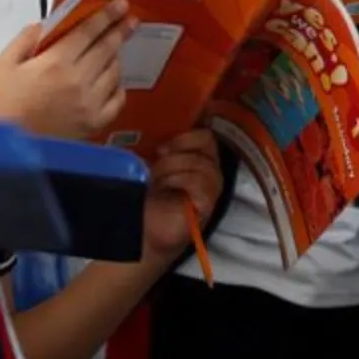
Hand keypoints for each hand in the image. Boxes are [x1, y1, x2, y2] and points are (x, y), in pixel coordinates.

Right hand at [0, 5, 131, 140]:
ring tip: (114, 51)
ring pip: (114, 71)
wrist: (11, 146)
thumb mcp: (5, 64)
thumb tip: (47, 24)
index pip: (87, 32)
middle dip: (120, 31)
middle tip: (130, 19)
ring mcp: (91, 102)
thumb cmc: (6, 102)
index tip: (121, 4)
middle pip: (106, 49)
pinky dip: (118, 87)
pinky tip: (112, 81)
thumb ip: (25, 40)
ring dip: (116, 58)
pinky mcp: (97, 122)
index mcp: (55, 62)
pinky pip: (118, 98)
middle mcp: (78, 80)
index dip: (106, 16)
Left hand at [142, 128, 223, 263]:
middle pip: (207, 142)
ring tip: (156, 180)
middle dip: (177, 148)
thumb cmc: (148, 198)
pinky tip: (165, 187)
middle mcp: (211, 169)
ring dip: (172, 167)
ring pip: (200, 163)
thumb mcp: (151, 167)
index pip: (206, 134)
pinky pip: (200, 183)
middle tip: (156, 160)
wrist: (146, 232)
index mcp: (199, 157)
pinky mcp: (208, 203)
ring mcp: (212, 186)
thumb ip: (159, 149)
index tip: (161, 146)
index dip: (186, 134)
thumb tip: (149, 126)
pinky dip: (179, 180)